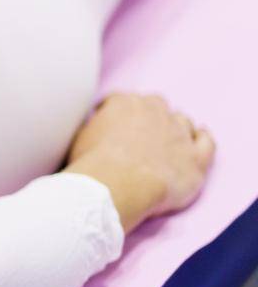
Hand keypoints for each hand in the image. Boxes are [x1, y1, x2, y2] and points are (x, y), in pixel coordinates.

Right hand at [62, 93, 214, 232]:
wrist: (114, 186)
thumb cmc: (92, 164)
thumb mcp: (80, 137)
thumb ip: (92, 126)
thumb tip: (94, 127)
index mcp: (125, 103)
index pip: (120, 100)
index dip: (114, 111)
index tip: (108, 122)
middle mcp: (155, 111)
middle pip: (155, 105)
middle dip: (148, 115)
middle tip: (138, 133)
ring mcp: (179, 133)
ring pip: (182, 121)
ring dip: (175, 128)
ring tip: (167, 140)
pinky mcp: (195, 157)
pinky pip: (207, 143)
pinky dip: (204, 138)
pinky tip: (201, 137)